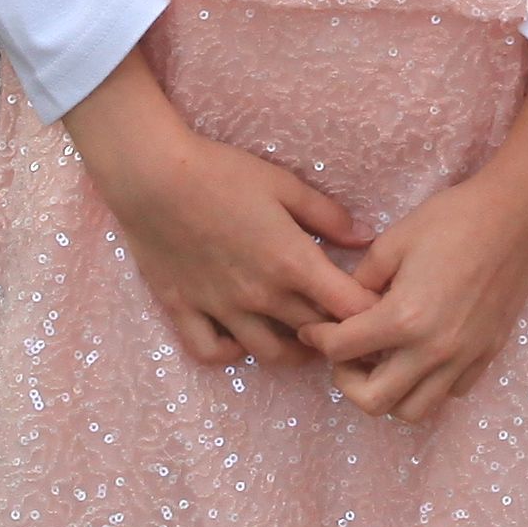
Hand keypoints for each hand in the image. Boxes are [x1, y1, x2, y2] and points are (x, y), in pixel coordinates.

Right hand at [63, 56, 370, 369]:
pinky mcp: (185, 310)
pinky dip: (232, 352)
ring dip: (294, 351)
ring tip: (301, 336)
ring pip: (270, 354)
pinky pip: (212, 352)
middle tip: (343, 321)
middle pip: (316, 334)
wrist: (153, 176)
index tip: (374, 306)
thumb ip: (328, 215)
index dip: (369, 312)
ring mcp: (222, 309)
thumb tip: (365, 238)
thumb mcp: (284, 184)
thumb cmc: (222, 172)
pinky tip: (241, 334)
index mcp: (292, 264)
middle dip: (337, 332)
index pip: (349, 309)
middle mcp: (261, 296)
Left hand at [315, 82, 527, 425]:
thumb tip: (344, 306)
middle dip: (348, 382)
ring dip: (390, 394)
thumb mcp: (392, 241)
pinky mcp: (487, 356)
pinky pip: (450, 394)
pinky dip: (428, 386)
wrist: (514, 217)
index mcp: (403, 318)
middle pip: (374, 401)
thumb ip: (361, 281)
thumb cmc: (451, 220)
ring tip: (384, 362)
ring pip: (414, 411)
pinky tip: (421, 356)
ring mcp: (464, 358)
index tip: (313, 329)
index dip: (318, 339)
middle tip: (346, 355)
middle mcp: (433, 350)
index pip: (341, 351)